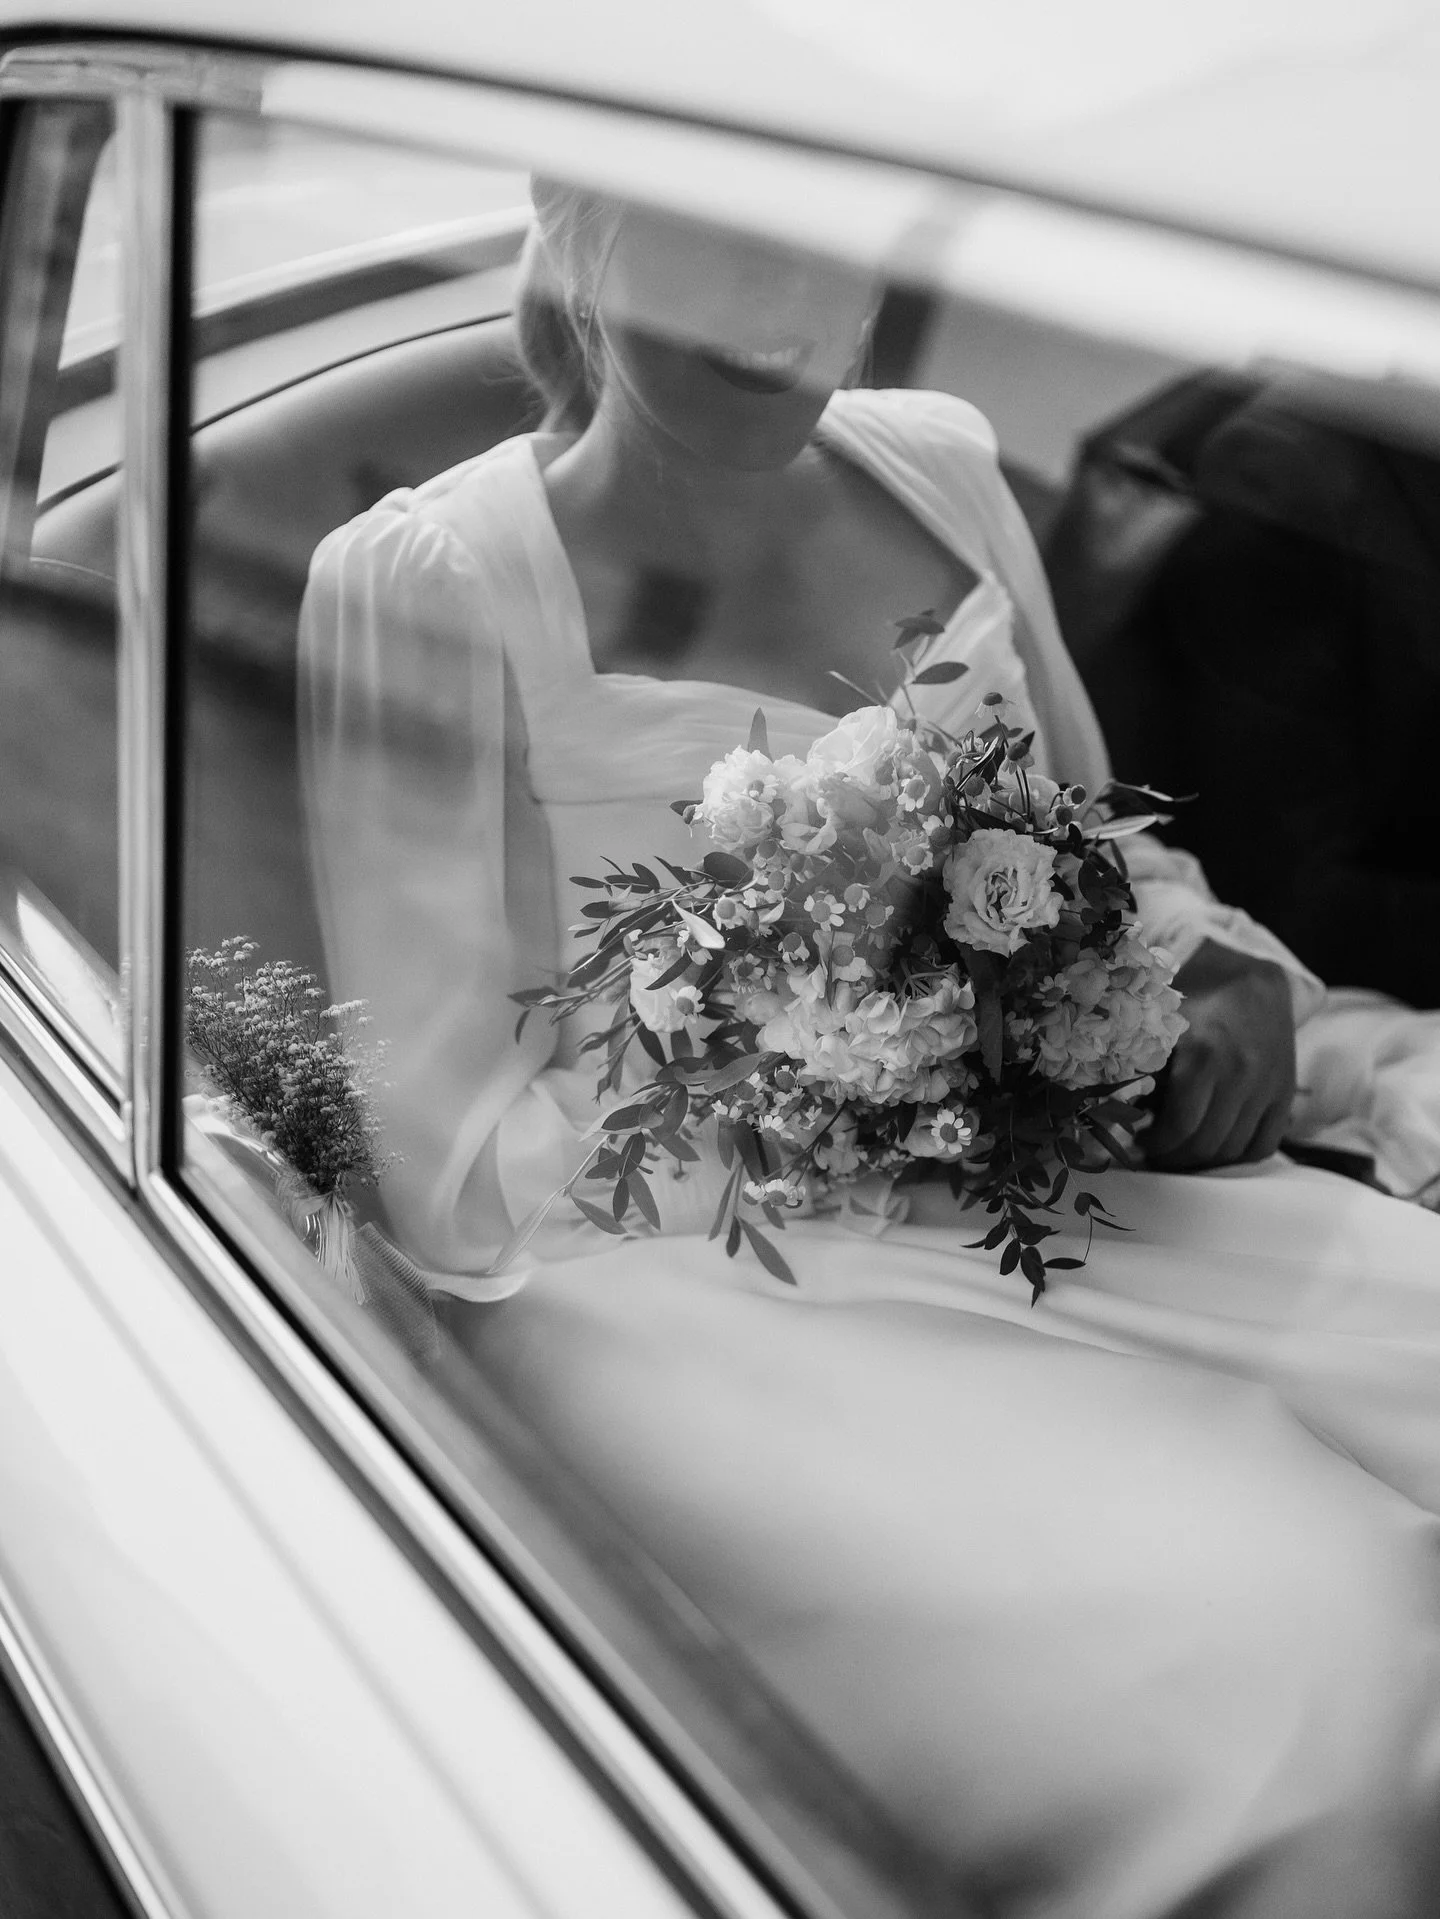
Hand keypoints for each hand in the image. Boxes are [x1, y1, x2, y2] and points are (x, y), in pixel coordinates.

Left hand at [1145, 939, 1295, 1171]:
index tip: (1140, 1142)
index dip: (1157, 1144)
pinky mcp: (1285, 1093)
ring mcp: (1268, 1086)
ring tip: (1181, 1151)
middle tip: (1156, 1152)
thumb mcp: (1161, 1027)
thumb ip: (1144, 1069)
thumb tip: (1123, 1114)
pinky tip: (1214, 1148)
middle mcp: (1241, 1072)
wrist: (1249, 981)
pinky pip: (1264, 1145)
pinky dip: (1237, 1157)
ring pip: (1234, 1149)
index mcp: (1203, 1054)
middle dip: (1175, 1157)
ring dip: (1202, 1161)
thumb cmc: (1193, 1001)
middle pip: (1206, 1143)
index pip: (1180, 1126)